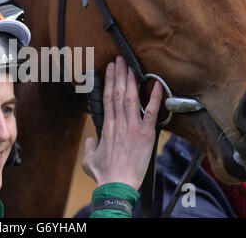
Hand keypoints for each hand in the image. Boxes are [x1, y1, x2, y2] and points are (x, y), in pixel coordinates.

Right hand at [82, 56, 162, 190]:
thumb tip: (92, 139)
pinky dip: (155, 98)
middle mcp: (119, 123)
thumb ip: (90, 145)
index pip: (107, 98)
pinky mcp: (146, 135)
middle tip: (120, 60)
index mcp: (107, 126)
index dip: (109, 81)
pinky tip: (157, 85)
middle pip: (118, 93)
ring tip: (130, 66)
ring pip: (131, 98)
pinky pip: (152, 113)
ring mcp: (133, 127)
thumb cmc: (104, 174)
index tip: (110, 69)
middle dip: (119, 74)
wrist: (117, 185)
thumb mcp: (88, 158)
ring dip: (131, 81)